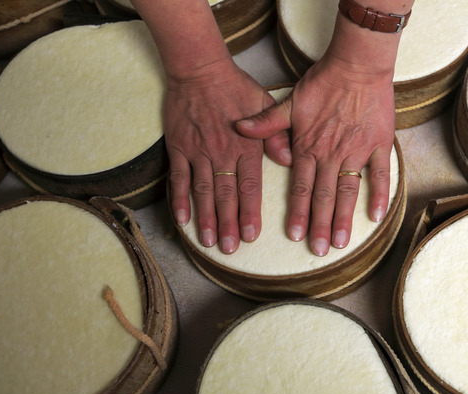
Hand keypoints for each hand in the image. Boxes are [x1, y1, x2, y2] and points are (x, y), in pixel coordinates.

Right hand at [166, 57, 282, 253]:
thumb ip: (277, 134)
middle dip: (228, 225)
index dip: (250, 213)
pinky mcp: (179, 147)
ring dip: (205, 218)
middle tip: (229, 249)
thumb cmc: (236, 88)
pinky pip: (178, 177)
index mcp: (246, 147)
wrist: (200, 70)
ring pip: (203, 191)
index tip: (251, 236)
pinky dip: (179, 199)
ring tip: (208, 242)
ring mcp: (198, 152)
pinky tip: (182, 219)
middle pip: (226, 196)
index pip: (250, 187)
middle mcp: (222, 153)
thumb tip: (289, 160)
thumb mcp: (265, 105)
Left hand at [236, 53, 395, 256]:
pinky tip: (376, 217)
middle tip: (319, 251)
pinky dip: (379, 195)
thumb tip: (238, 129)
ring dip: (344, 217)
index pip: (301, 188)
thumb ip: (266, 122)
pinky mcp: (379, 144)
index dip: (298, 213)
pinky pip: (380, 174)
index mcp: (308, 147)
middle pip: (324, 196)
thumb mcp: (288, 102)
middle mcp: (331, 154)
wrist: (357, 65)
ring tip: (341, 242)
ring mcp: (357, 150)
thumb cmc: (322, 83)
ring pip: (349, 190)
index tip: (296, 236)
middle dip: (320, 225)